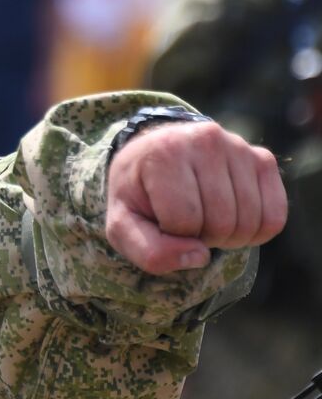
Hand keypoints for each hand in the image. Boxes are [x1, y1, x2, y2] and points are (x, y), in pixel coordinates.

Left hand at [106, 120, 285, 274]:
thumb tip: (199, 257)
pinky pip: (274, 217)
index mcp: (164, 154)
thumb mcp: (123, 225)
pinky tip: (233, 219)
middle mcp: (205, 141)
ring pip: (248, 222)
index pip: (183, 221)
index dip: (172, 235)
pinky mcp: (262, 159)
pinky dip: (255, 232)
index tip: (161, 219)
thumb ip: (148, 250)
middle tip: (186, 224)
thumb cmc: (139, 196)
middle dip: (202, 238)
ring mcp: (238, 147)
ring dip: (227, 236)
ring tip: (206, 219)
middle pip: (220, 223)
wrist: (154, 157)